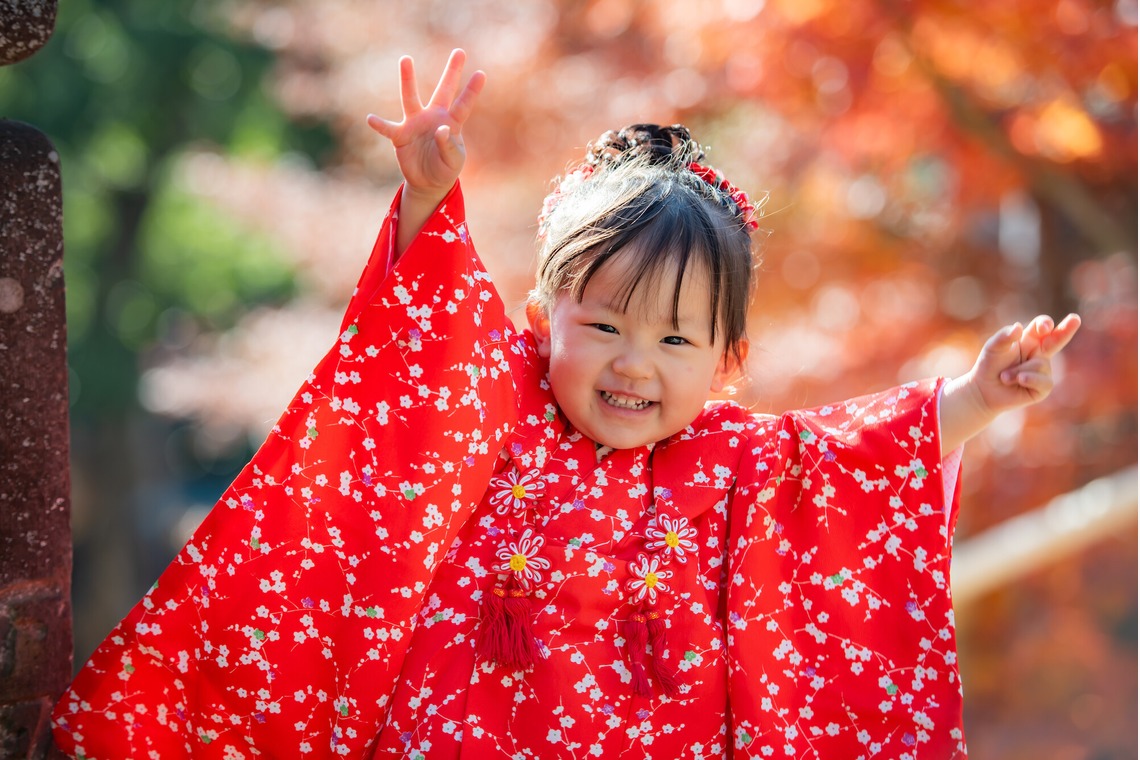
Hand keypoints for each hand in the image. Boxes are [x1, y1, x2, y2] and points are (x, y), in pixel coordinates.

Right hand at [366, 49, 485, 201]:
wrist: (428, 182)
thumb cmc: (445, 168)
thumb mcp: (453, 161)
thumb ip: (449, 146)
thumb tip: (441, 130)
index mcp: (451, 123)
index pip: (463, 105)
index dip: (472, 91)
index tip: (481, 74)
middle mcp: (433, 117)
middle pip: (443, 90)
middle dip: (451, 72)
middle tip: (460, 51)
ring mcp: (415, 124)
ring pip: (411, 98)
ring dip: (408, 80)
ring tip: (406, 60)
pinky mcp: (400, 135)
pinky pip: (388, 128)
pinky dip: (380, 124)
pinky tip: (371, 119)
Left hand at [972, 313, 1081, 413]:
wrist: (984, 391)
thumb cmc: (989, 366)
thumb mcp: (992, 349)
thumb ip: (1003, 337)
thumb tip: (1018, 327)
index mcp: (1029, 340)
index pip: (1041, 327)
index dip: (1044, 324)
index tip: (1045, 327)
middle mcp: (1039, 353)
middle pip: (1057, 339)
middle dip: (1067, 329)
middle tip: (1076, 319)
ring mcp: (1043, 370)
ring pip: (1040, 364)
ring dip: (1018, 371)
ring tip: (1004, 377)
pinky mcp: (1044, 387)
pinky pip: (1044, 381)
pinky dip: (1029, 380)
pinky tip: (1018, 382)